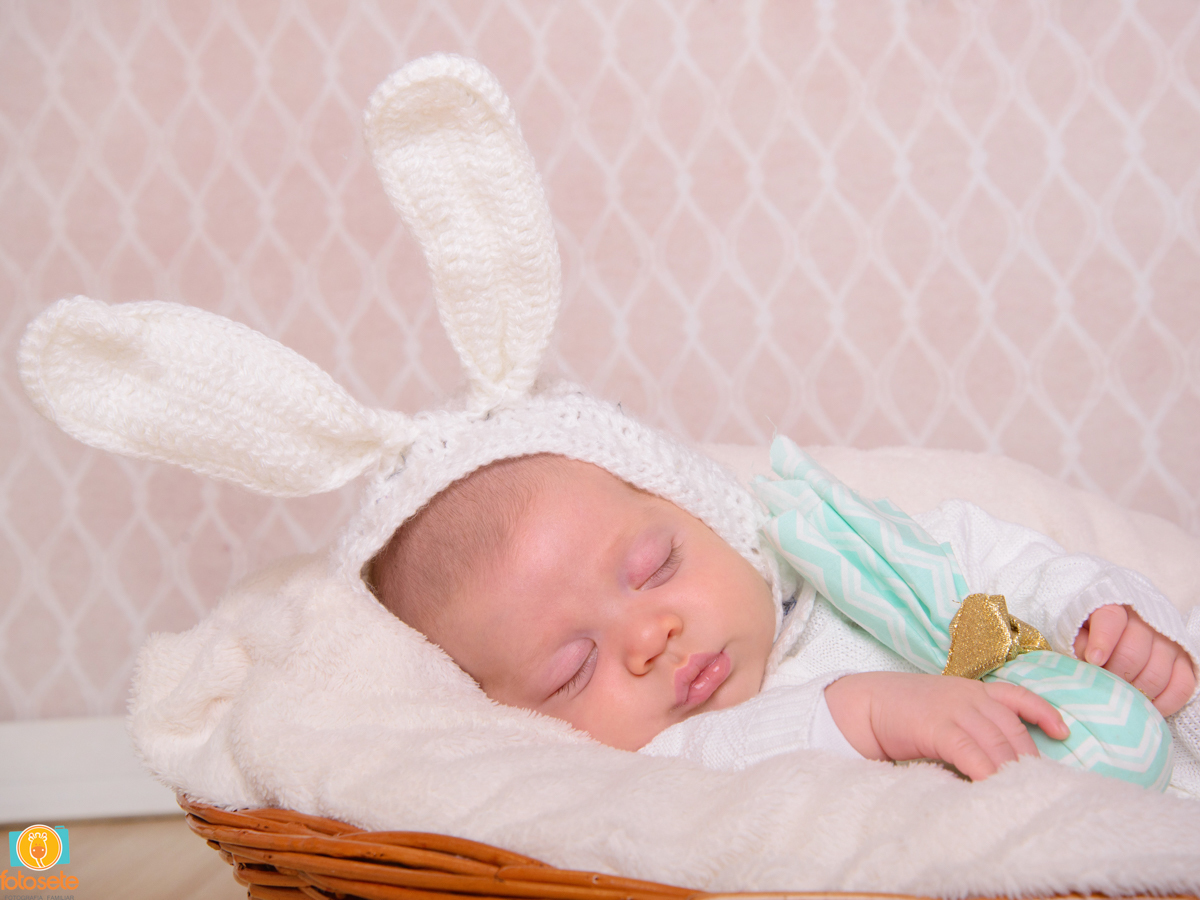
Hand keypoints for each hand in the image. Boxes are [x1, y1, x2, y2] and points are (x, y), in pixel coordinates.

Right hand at [824, 671, 1068, 781]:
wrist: (864, 705)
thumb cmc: (902, 713)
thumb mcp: (942, 709)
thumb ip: (970, 726)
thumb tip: (998, 760)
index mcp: (972, 688)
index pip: (1017, 696)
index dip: (1043, 712)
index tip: (1062, 731)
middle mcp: (968, 695)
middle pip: (1012, 729)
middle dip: (1029, 758)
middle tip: (1040, 785)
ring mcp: (953, 708)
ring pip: (996, 742)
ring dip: (1012, 770)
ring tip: (1023, 792)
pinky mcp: (936, 726)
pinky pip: (970, 751)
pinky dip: (986, 771)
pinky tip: (993, 786)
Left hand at [1074, 605, 1196, 716]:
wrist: (1126, 629)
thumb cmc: (1094, 632)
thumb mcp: (1079, 629)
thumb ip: (1078, 640)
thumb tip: (1086, 658)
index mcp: (1115, 606)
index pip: (1110, 619)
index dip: (1103, 640)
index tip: (1094, 660)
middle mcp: (1147, 621)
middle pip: (1132, 653)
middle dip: (1114, 675)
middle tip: (1103, 686)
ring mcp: (1169, 642)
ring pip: (1156, 674)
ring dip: (1135, 693)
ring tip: (1119, 697)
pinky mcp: (1185, 662)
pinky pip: (1181, 687)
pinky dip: (1163, 703)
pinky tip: (1145, 707)